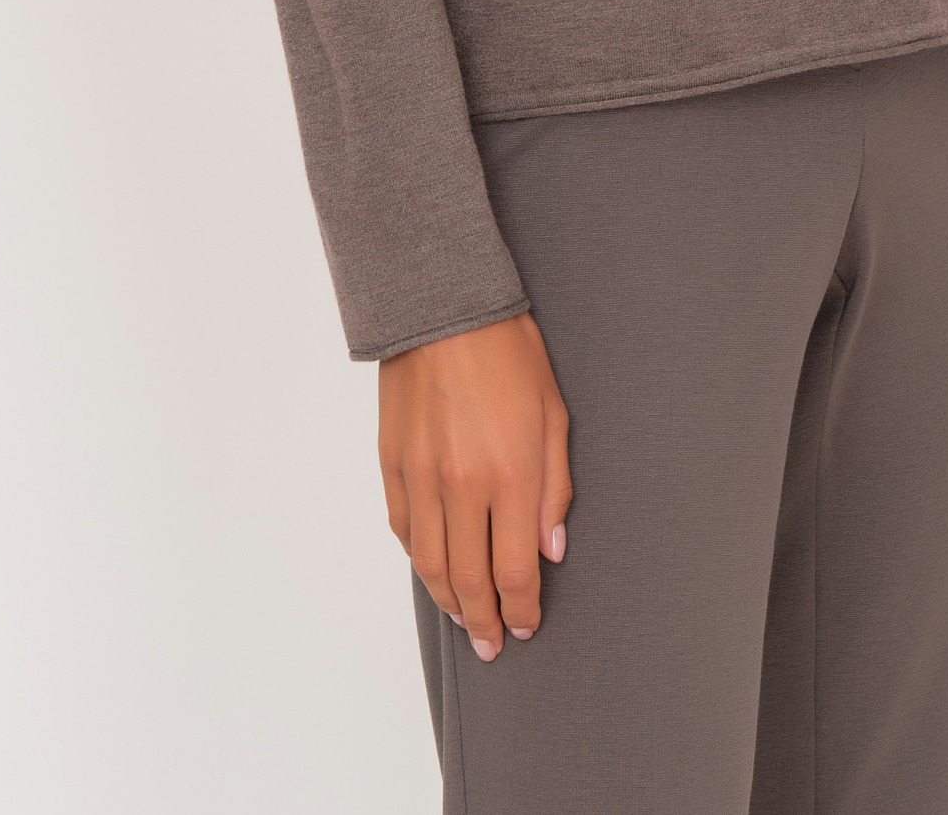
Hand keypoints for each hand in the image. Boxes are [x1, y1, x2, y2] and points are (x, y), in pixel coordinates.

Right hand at [378, 312, 572, 660]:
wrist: (445, 305)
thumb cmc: (510, 351)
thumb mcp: (555, 413)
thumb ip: (555, 487)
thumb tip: (552, 549)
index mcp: (511, 473)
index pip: (516, 570)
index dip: (522, 609)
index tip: (526, 625)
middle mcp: (463, 484)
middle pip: (470, 580)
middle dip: (485, 621)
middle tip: (493, 642)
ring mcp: (422, 475)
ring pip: (431, 565)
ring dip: (449, 601)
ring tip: (465, 619)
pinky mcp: (392, 463)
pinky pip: (404, 529)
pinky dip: (419, 559)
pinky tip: (434, 570)